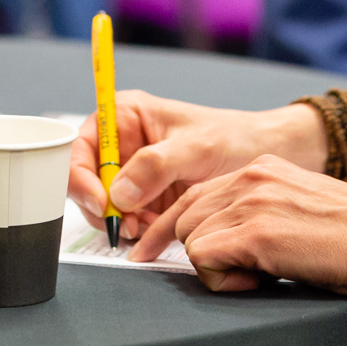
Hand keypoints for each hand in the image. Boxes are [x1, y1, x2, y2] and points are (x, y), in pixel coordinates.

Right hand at [67, 91, 324, 240]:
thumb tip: (119, 192)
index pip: (82, 144)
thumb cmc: (234, 138)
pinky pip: (124, 218)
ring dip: (117, 221)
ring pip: (102, 204)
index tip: (101, 202)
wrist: (265, 157)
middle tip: (126, 225)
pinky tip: (152, 229)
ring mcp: (132, 173)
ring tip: (144, 227)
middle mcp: (122, 143)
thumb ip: (156, 166)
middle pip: (86, 179)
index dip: (81, 175)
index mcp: (126, 116)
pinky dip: (132, 228)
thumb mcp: (196, 148)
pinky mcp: (145, 197)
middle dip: (101, 205)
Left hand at [136, 155, 346, 298]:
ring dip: (215, 269)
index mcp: (262, 167)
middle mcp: (250, 175)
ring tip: (257, 279)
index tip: (149, 251)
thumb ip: (263, 214)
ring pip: (190, 239)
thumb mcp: (302, 209)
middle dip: (190, 251)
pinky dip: (223, 281)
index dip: (170, 226)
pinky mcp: (254, 232)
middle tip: (230, 278)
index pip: (194, 193)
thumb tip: (231, 245)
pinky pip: (204, 260)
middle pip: (183, 215)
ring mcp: (250, 201)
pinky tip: (257, 283)